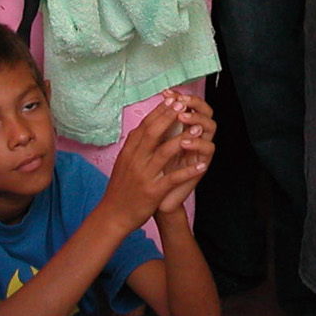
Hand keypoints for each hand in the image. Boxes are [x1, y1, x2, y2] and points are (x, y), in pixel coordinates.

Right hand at [103, 91, 213, 225]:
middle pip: (153, 133)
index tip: (172, 100)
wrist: (113, 215)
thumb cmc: (121, 188)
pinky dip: (188, 171)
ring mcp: (144, 175)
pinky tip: (202, 165)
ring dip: (183, 139)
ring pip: (164, 152)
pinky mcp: (153, 191)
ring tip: (199, 129)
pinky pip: (173, 179)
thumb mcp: (123, 163)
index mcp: (129, 152)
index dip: (159, 111)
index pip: (144, 126)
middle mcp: (135, 160)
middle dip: (170, 117)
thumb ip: (133, 147)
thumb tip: (142, 128)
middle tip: (184, 105)